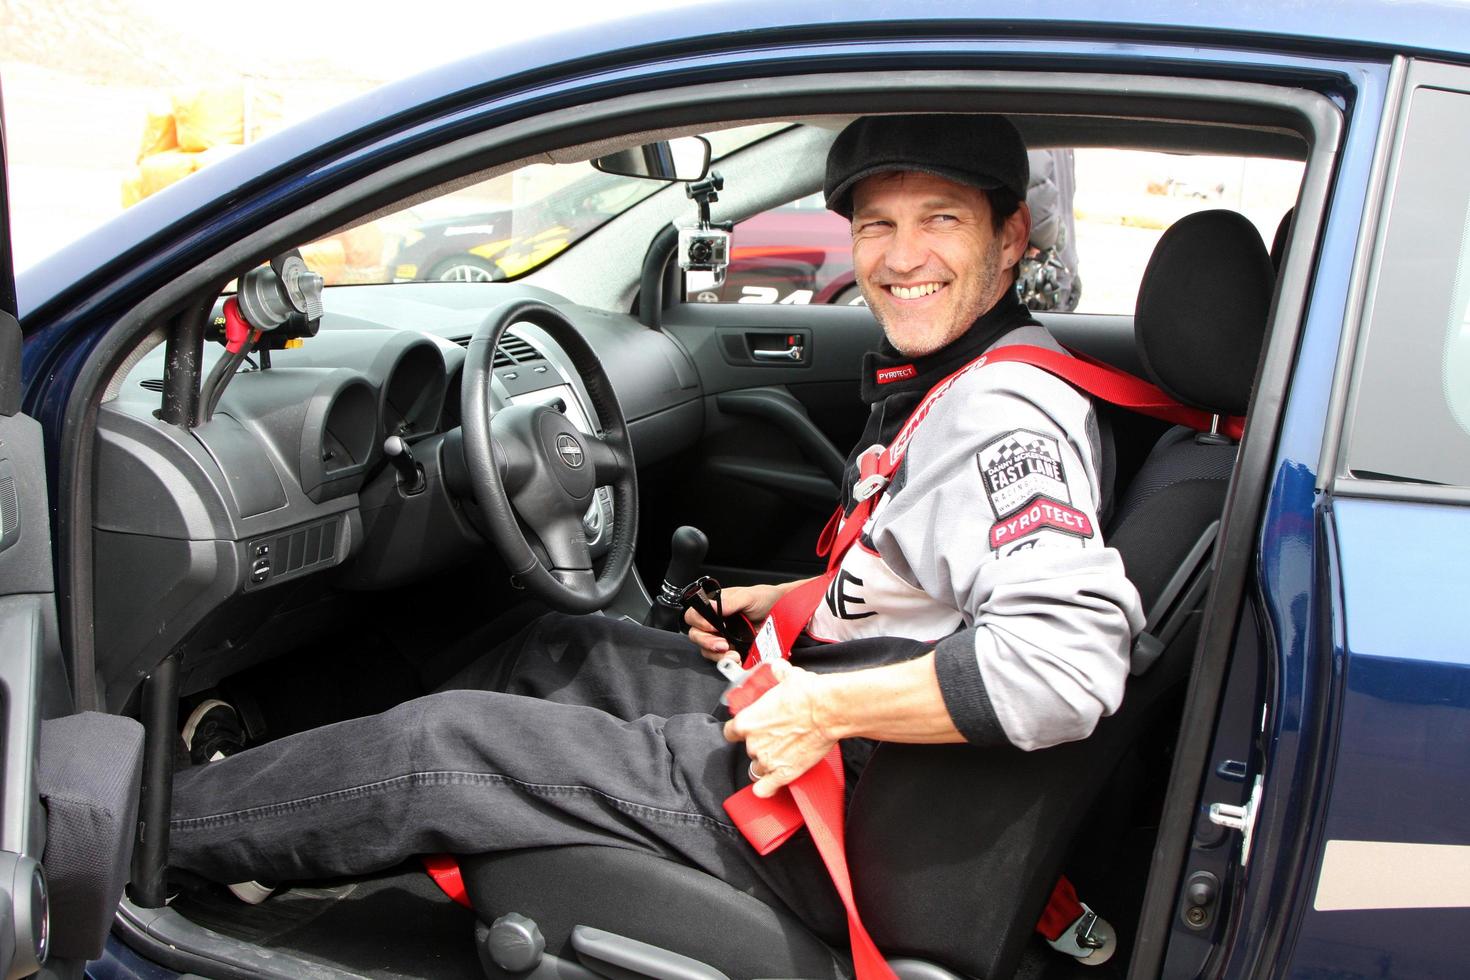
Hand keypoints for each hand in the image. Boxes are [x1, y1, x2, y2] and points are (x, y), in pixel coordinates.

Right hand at [684, 583, 784, 661]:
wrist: (786, 613)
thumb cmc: (766, 599)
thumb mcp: (749, 596)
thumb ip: (730, 601)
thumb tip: (711, 606)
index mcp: (715, 607)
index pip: (694, 615)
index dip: (698, 621)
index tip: (711, 626)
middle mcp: (716, 622)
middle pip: (696, 634)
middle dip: (707, 641)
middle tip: (722, 644)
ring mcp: (723, 637)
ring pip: (707, 650)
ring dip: (717, 654)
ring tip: (732, 653)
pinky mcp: (733, 650)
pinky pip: (722, 659)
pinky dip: (727, 661)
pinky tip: (737, 658)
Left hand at [723, 661, 835, 797]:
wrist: (828, 710)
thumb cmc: (807, 693)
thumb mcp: (787, 677)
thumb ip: (778, 673)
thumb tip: (778, 668)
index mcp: (747, 721)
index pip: (730, 732)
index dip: (739, 732)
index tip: (749, 730)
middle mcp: (752, 743)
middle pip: (748, 750)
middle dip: (760, 745)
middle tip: (776, 737)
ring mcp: (767, 761)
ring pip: (757, 769)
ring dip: (766, 764)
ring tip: (780, 755)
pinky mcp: (783, 774)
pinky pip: (764, 789)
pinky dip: (766, 788)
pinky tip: (771, 784)